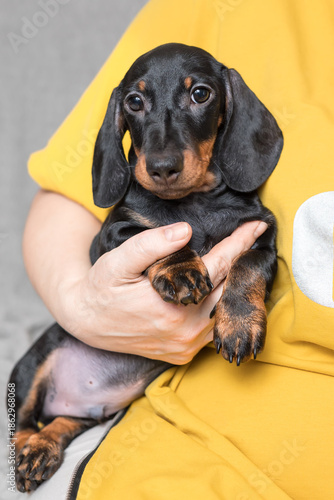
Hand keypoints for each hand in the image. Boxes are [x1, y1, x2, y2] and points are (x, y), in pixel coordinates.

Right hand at [63, 220, 267, 363]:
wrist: (87, 322)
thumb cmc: (101, 288)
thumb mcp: (118, 261)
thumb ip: (151, 245)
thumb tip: (186, 230)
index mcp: (172, 307)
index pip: (217, 267)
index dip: (238, 243)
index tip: (257, 226)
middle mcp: (185, 331)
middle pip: (228, 290)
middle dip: (241, 263)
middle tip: (251, 238)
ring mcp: (186, 346)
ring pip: (224, 311)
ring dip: (232, 285)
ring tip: (238, 260)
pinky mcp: (183, 354)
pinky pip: (213, 328)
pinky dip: (220, 306)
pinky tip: (219, 289)